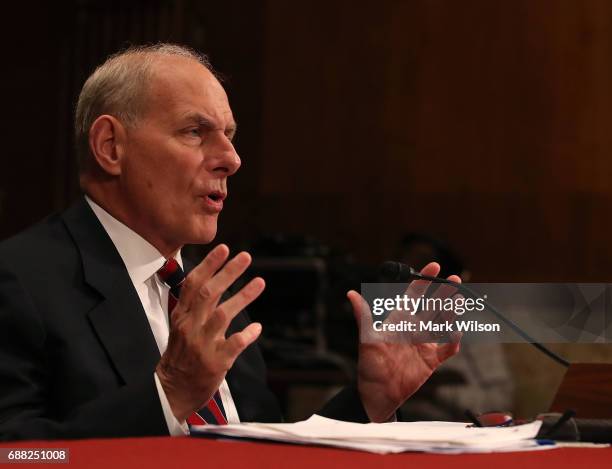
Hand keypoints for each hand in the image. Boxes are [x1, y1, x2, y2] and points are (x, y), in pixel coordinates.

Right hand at [156, 244, 264, 420]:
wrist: (173, 391)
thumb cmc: (181, 356)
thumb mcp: (182, 327)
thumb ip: (196, 306)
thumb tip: (212, 280)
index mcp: (182, 317)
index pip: (193, 284)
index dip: (209, 265)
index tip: (223, 248)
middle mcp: (191, 327)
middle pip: (209, 294)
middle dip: (228, 272)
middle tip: (245, 256)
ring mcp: (202, 345)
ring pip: (223, 315)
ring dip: (243, 296)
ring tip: (260, 281)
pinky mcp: (215, 363)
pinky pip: (233, 344)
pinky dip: (247, 334)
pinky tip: (257, 327)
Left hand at [347, 262, 460, 421]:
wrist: (377, 393)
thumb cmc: (369, 364)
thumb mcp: (366, 338)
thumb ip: (363, 315)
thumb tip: (351, 294)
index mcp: (399, 320)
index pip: (413, 295)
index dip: (424, 280)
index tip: (435, 266)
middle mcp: (413, 329)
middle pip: (432, 306)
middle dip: (443, 293)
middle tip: (456, 280)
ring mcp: (423, 344)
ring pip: (442, 324)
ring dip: (451, 313)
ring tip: (460, 301)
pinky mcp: (431, 360)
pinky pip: (447, 349)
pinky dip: (454, 342)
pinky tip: (458, 334)